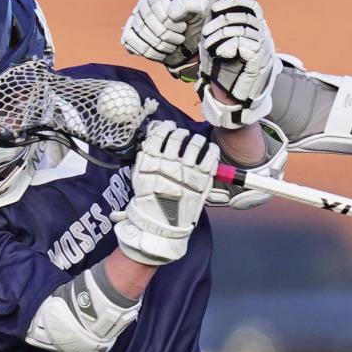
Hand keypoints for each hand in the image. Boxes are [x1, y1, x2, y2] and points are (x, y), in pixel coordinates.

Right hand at [111, 122, 219, 264]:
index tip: (168, 126)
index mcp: (151, 161)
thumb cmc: (149, 202)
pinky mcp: (202, 179)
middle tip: (183, 135)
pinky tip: (209, 149)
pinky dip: (211, 149)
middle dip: (180, 133)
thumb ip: (145, 157)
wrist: (160, 225)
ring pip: (194, 143)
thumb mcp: (140, 178)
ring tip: (196, 141)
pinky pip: (210, 157)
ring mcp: (186, 171)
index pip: (159, 135)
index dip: (165, 128)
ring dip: (195, 139)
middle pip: (177, 137)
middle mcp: (169, 163)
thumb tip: (152, 138)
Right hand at [121, 0, 209, 74]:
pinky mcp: (132, 35)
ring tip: (174, 45)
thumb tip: (170, 13)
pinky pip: (130, 42)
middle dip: (166, 35)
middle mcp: (143, 3)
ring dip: (160, 45)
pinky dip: (150, 52)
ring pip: (139, 33)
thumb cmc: (196, 20)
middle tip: (181, 37)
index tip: (183, 26)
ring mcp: (135, 19)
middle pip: (146, 21)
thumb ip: (189, 3)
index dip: (168, 20)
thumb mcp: (200, 7)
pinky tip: (163, 53)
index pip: (154, 3)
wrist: (193, 42)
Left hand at [196, 0, 279, 127]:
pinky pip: (244, 43)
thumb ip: (222, 21)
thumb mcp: (221, 41)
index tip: (215, 8)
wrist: (233, 100)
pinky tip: (219, 53)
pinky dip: (227, 45)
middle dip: (220, 22)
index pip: (252, 6)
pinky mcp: (259, 61)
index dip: (234, 2)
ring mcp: (264, 49)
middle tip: (205, 33)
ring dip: (220, 35)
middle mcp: (264, 37)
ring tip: (208, 45)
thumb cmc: (225, 70)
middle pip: (244, 16)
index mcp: (257, 30)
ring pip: (242, 29)